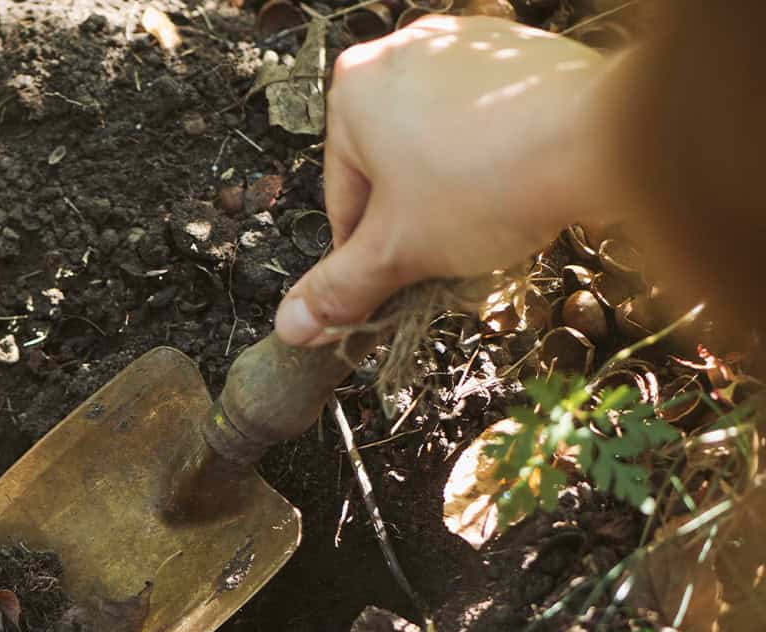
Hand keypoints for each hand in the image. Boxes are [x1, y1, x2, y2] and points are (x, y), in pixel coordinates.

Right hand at [275, 15, 610, 345]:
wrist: (600, 139)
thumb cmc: (485, 185)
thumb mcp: (398, 252)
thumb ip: (339, 289)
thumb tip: (291, 325)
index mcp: (353, 92)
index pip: (342, 199)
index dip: (369, 255)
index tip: (393, 285)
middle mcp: (401, 53)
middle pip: (390, 170)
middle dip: (415, 221)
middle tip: (447, 257)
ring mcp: (463, 47)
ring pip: (438, 147)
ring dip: (453, 195)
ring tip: (488, 225)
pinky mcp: (516, 54)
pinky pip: (485, 123)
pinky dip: (494, 161)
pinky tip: (517, 191)